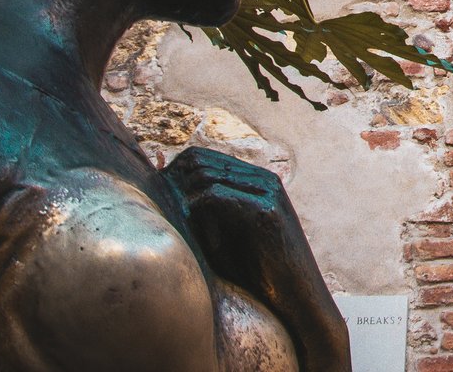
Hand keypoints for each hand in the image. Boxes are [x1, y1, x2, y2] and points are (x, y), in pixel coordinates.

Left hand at [164, 147, 350, 371]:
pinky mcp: (266, 210)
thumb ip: (203, 215)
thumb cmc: (257, 272)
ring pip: (204, 177)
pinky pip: (215, 197)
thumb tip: (162, 200)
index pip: (199, 156)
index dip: (173, 175)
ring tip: (181, 232)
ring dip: (184, 202)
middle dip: (174, 185)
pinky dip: (196, 215)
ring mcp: (267, 191)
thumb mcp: (225, 236)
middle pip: (198, 161)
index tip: (156, 202)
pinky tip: (196, 240)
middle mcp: (262, 178)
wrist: (296, 296)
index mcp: (254, 180)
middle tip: (162, 216)